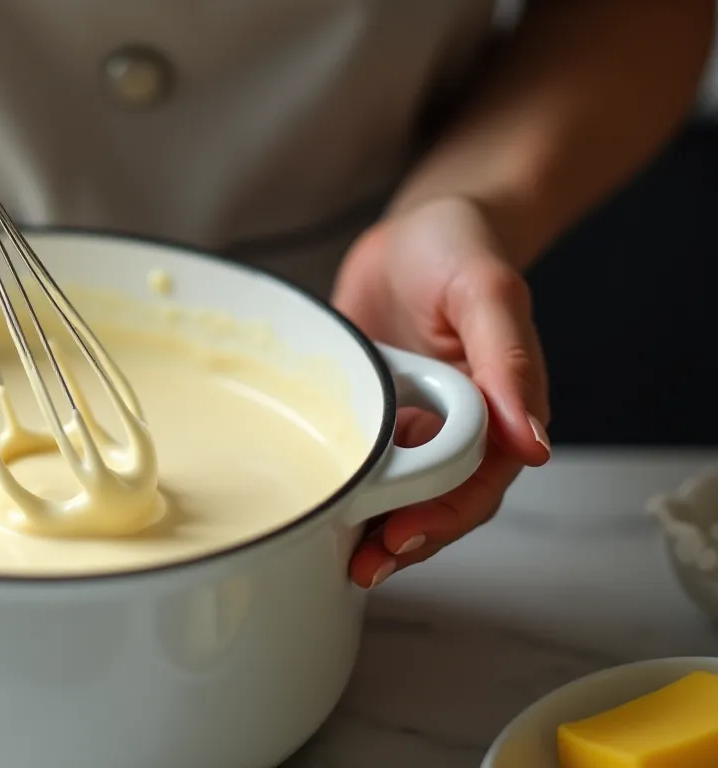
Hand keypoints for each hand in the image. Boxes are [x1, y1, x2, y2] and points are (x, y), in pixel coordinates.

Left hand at [331, 196, 552, 588]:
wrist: (412, 229)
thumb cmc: (460, 248)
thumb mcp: (488, 289)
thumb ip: (508, 360)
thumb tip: (533, 443)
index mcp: (495, 408)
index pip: (477, 484)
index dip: (443, 518)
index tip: (404, 537)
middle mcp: (452, 425)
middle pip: (435, 503)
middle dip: (403, 540)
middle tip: (362, 564)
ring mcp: (406, 422)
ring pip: (395, 492)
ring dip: (369, 525)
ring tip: (332, 551)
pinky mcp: (365, 413)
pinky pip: (355, 459)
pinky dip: (342, 486)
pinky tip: (316, 505)